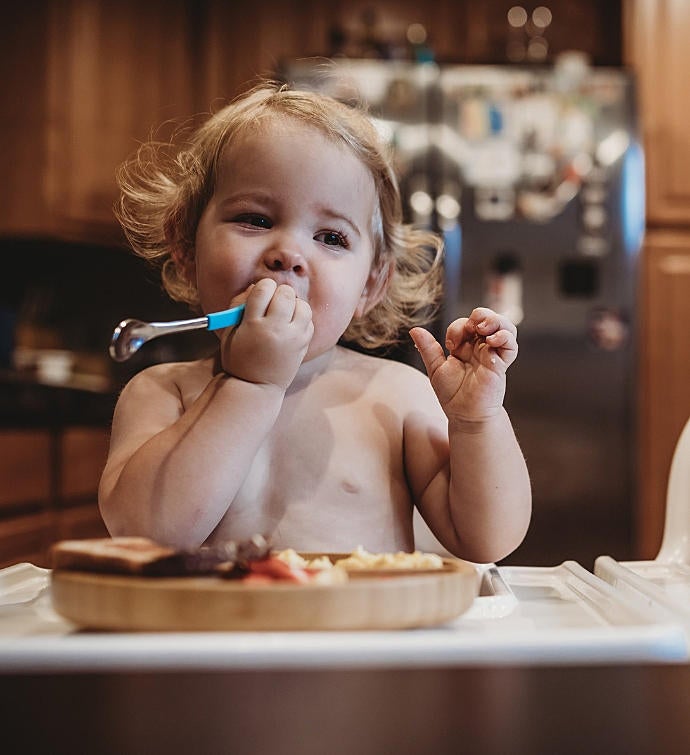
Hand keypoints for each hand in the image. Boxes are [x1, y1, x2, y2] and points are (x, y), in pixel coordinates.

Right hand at [220, 279, 313, 389]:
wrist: (256, 386)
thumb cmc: (239, 357)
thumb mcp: (230, 331)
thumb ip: (239, 305)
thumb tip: (257, 286)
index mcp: (253, 324)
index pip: (263, 288)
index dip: (262, 287)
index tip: (260, 294)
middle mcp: (276, 329)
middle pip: (286, 293)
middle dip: (279, 293)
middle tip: (273, 303)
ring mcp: (293, 338)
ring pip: (302, 305)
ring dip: (293, 305)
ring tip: (283, 314)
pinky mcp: (304, 345)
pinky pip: (309, 321)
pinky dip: (301, 319)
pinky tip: (290, 326)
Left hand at [410, 307, 517, 421]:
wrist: (465, 416)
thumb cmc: (451, 394)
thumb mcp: (436, 369)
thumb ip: (428, 349)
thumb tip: (414, 330)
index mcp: (464, 346)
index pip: (464, 324)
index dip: (458, 328)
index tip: (451, 346)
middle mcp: (480, 347)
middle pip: (487, 318)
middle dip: (480, 315)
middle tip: (472, 326)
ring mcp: (493, 354)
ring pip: (504, 327)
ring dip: (495, 320)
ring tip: (483, 329)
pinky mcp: (502, 365)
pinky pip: (511, 346)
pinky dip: (505, 337)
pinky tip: (492, 341)